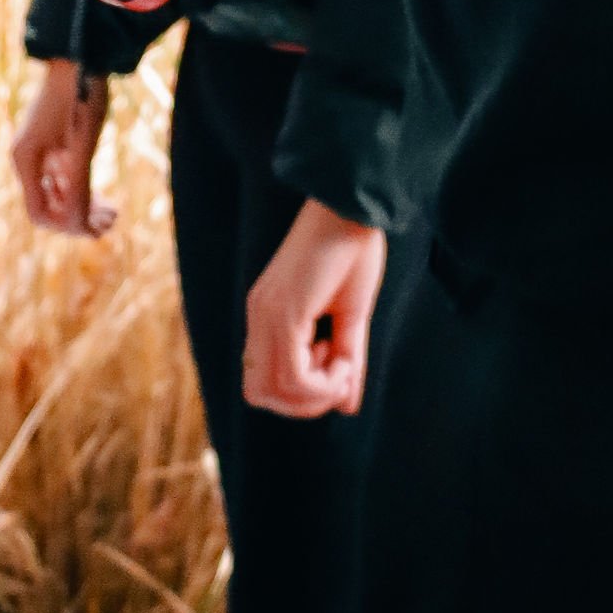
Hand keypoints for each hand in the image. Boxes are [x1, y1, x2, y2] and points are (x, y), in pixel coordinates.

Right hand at [12, 61, 117, 237]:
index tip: (94, 229)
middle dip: (79, 219)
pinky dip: (82, 192)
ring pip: (58, 196)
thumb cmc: (81, 96)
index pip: (40, 213)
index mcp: (25, 160)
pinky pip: (63, 180)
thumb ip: (78, 185)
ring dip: (83, 209)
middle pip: (50, 207)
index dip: (66, 227)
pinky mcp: (53, 144)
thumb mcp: (83, 145)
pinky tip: (104, 200)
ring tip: (113, 214)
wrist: (82, 55)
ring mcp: (40, 152)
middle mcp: (28, 159)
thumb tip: (79, 226)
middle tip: (111, 222)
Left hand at [242, 199, 388, 418]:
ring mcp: (267, 315)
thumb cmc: (353, 249)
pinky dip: (322, 382)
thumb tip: (348, 407)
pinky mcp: (283, 311)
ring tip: (341, 364)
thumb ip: (346, 360)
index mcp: (268, 316)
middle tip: (337, 374)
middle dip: (303, 402)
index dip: (299, 393)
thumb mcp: (350, 316)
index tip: (335, 367)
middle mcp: (259, 317)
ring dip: (314, 394)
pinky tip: (343, 358)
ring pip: (274, 391)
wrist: (352, 205)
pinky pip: (292, 375)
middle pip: (261, 396)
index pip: (262, 383)